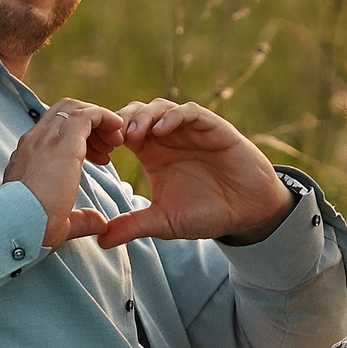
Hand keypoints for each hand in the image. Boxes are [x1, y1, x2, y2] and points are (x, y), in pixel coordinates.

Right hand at [2, 99, 130, 247]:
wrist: (15, 228)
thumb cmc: (32, 231)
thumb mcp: (60, 222)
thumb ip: (81, 219)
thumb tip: (100, 223)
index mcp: (28, 156)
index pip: (54, 128)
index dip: (80, 136)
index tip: (97, 158)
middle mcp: (34, 141)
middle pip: (64, 111)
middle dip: (90, 122)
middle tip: (108, 146)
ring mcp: (46, 139)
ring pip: (75, 109)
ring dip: (100, 120)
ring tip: (117, 141)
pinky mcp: (63, 143)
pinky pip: (87, 115)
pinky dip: (105, 118)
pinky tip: (118, 132)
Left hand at [97, 99, 295, 247]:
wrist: (247, 212)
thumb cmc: (207, 213)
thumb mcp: (164, 222)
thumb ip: (134, 226)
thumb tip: (101, 240)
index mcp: (152, 153)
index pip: (122, 131)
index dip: (107, 136)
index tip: (99, 153)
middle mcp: (168, 137)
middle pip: (136, 112)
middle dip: (122, 121)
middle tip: (113, 141)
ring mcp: (190, 130)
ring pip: (160, 107)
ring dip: (144, 116)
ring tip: (135, 135)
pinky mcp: (213, 127)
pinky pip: (190, 112)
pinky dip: (175, 116)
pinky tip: (163, 131)